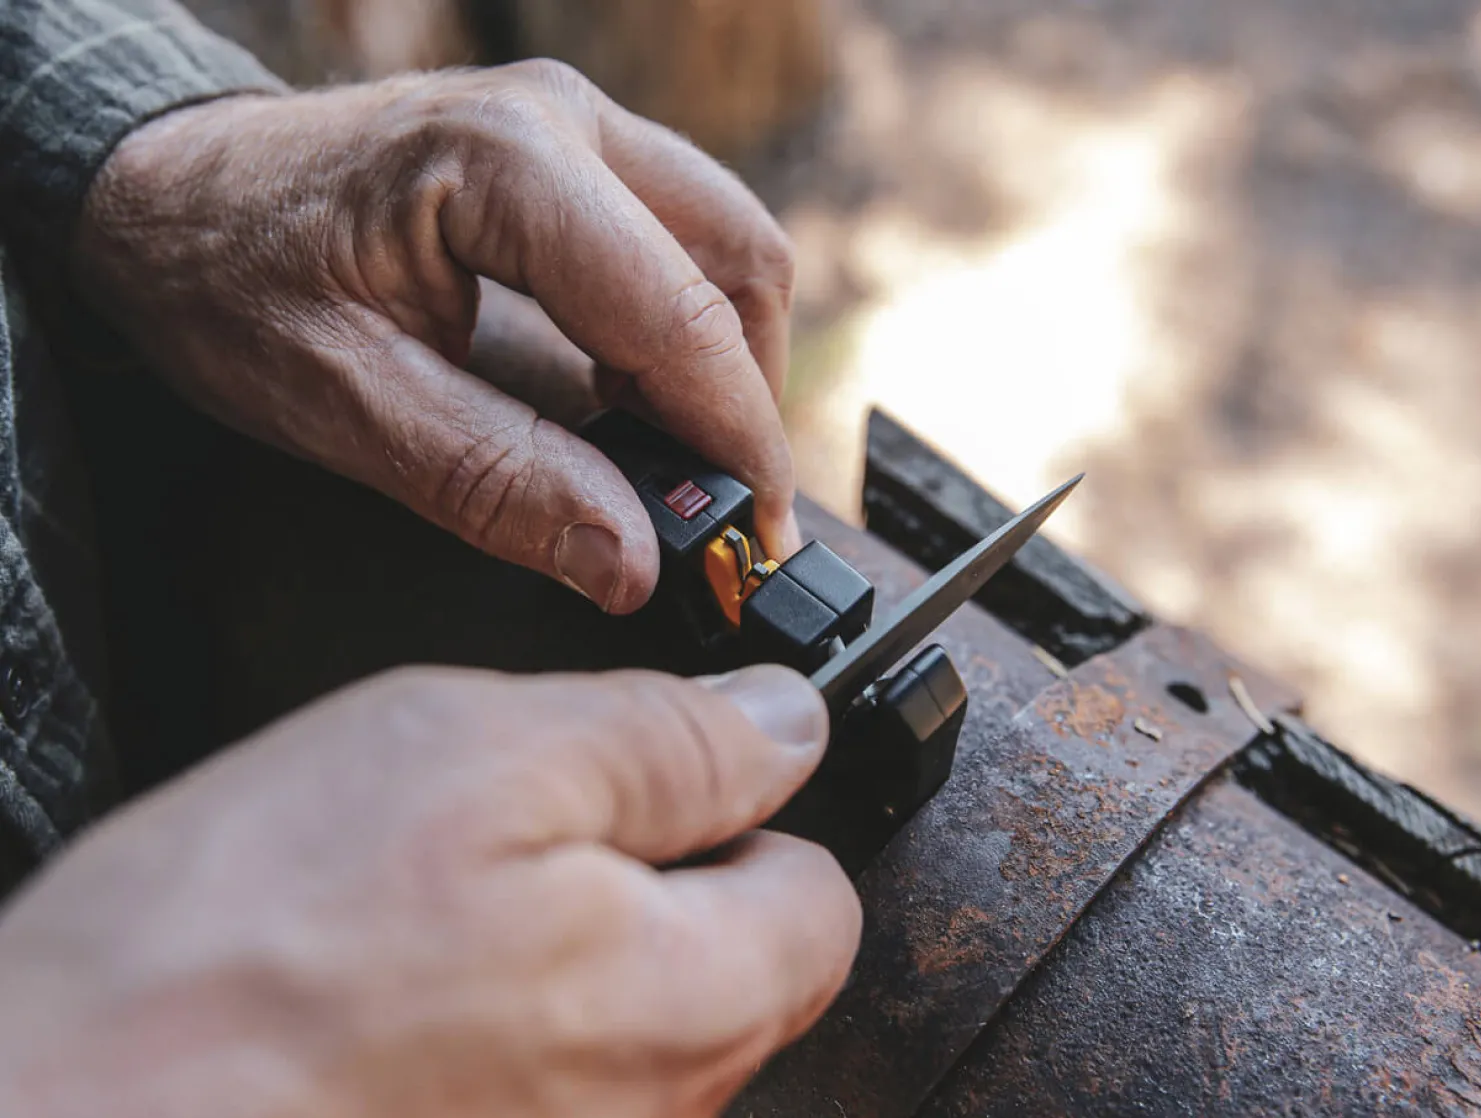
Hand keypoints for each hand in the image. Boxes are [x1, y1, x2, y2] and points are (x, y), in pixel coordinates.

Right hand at [0, 665, 859, 1117]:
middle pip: (729, 972)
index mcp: (684, 1004)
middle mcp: (648, 1117)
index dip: (749, 813)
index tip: (664, 779)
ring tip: (423, 913)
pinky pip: (538, 1083)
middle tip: (503, 831)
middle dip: (651, 880)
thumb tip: (782, 721)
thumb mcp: (478, 755)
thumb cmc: (242, 949)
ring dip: (556, 951)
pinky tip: (392, 990)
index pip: (819, 901)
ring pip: (627, 1028)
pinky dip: (489, 1025)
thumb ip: (664, 741)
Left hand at [72, 61, 801, 613]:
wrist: (160, 191)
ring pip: (722, 243)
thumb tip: (628, 561)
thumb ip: (496, 482)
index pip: (683, 320)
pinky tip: (632, 395)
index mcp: (509, 169)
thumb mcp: (347, 403)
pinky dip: (681, 326)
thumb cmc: (225, 278)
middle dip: (746, 396)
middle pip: (740, 260)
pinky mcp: (565, 150)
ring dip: (721, 358)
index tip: (759, 538)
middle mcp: (561, 121)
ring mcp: (569, 124)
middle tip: (716, 503)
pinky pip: (675, 236)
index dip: (739, 442)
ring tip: (669, 455)